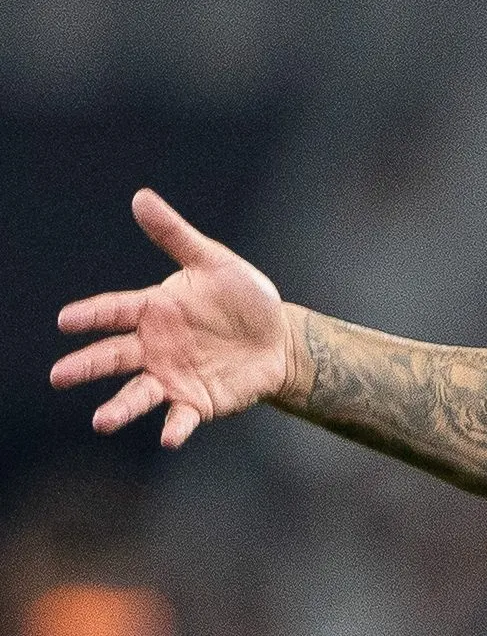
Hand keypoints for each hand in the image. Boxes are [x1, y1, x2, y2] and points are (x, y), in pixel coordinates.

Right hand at [51, 190, 296, 447]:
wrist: (280, 339)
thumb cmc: (243, 299)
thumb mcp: (214, 262)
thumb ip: (175, 236)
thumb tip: (140, 197)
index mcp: (153, 310)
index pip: (114, 311)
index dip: (91, 316)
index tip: (64, 321)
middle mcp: (154, 347)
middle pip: (113, 357)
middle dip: (86, 366)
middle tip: (58, 376)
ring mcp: (172, 377)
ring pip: (137, 394)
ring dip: (120, 408)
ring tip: (101, 421)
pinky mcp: (196, 402)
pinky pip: (181, 417)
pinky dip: (174, 428)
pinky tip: (169, 438)